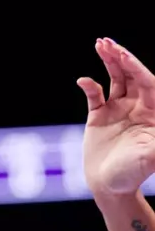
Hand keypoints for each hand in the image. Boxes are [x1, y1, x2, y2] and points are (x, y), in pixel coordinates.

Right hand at [78, 37, 154, 195]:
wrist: (109, 188)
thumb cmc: (133, 175)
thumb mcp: (150, 157)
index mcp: (153, 113)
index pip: (147, 83)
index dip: (136, 68)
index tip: (123, 55)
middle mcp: (138, 108)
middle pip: (131, 76)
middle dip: (121, 58)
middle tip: (107, 42)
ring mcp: (118, 111)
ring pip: (115, 79)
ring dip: (108, 62)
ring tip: (99, 44)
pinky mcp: (99, 117)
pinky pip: (95, 95)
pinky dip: (89, 86)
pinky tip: (83, 81)